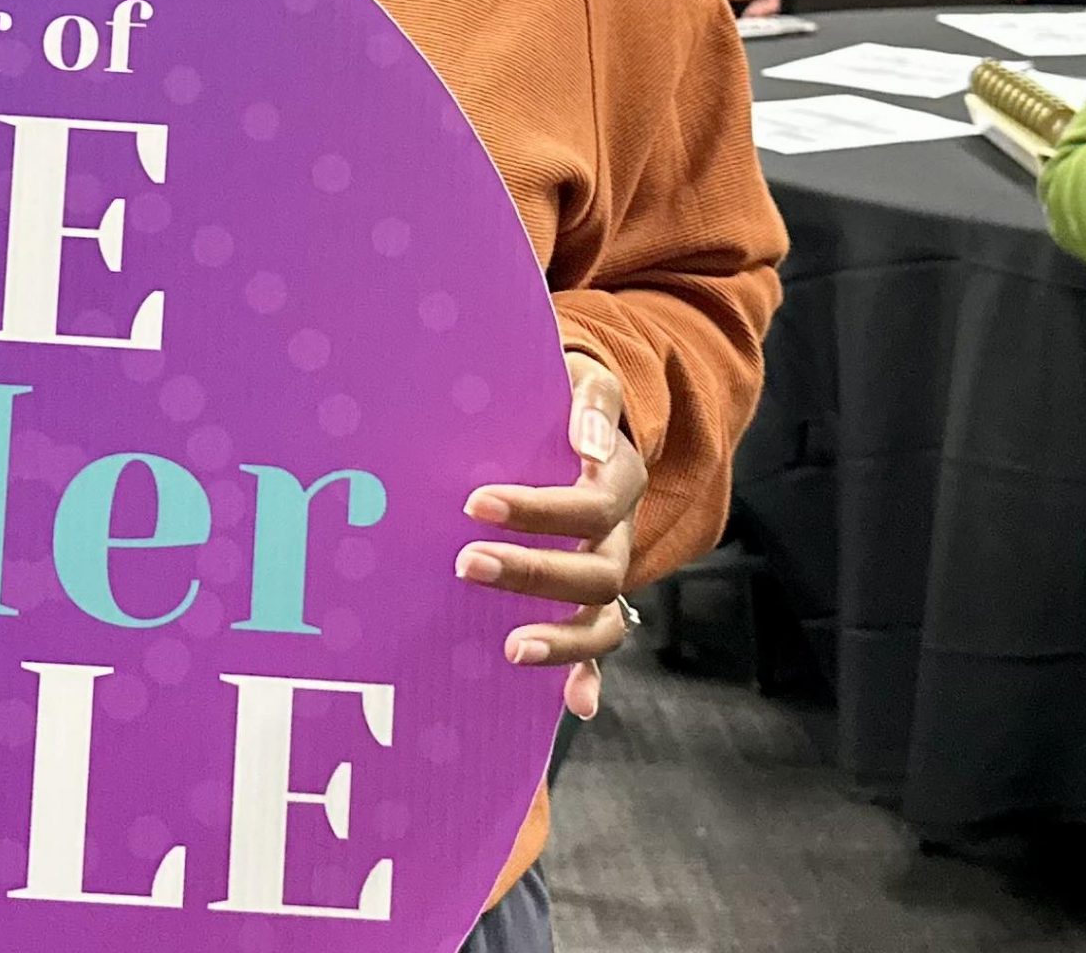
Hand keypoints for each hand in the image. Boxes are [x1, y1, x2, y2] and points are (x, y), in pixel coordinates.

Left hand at [458, 352, 644, 719]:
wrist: (582, 419)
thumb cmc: (565, 402)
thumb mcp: (585, 380)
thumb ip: (593, 402)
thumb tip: (590, 440)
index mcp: (617, 480)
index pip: (588, 504)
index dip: (537, 509)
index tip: (475, 502)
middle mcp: (618, 535)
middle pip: (596, 571)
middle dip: (533, 573)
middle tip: (467, 564)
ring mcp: (606, 574)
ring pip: (603, 621)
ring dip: (561, 639)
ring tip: (511, 648)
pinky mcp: (589, 604)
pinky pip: (597, 650)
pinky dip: (586, 679)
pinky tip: (573, 706)